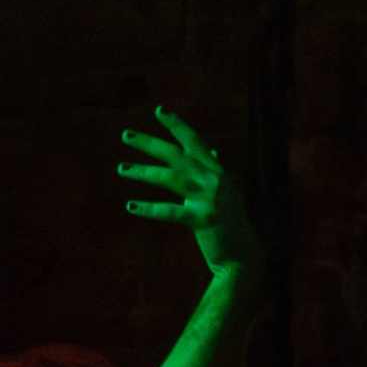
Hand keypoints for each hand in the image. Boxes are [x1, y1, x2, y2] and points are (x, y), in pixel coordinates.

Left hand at [119, 107, 244, 279]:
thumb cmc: (232, 224)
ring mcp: (210, 198)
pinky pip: (171, 211)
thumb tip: (213, 150)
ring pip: (170, 178)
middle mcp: (216, 179)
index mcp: (220, 171)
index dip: (177, 125)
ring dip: (144, 171)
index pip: (195, 141)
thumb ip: (217, 170)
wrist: (244, 255)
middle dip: (150, 143)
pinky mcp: (203, 220)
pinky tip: (131, 206)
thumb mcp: (228, 192)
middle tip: (126, 135)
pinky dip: (150, 209)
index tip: (159, 111)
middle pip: (177, 155)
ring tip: (122, 168)